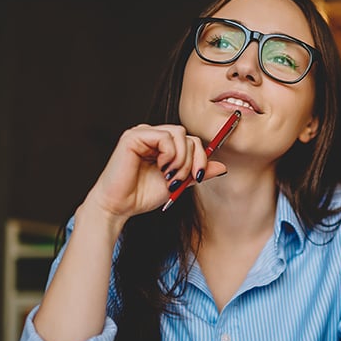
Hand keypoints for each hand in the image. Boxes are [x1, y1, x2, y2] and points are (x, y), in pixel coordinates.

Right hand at [83, 124, 227, 221]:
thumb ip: (197, 173)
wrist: (118, 207)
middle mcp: (153, 135)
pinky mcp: (134, 136)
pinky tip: (160, 167)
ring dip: (181, 159)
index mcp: (163, 145)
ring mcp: (143, 133)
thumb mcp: (178, 184)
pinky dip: (169, 154)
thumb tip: (222, 166)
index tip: (197, 178)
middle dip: (191, 162)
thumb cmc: (142, 195)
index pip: (192, 141)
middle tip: (179, 181)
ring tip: (170, 176)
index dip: (201, 158)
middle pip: (189, 137)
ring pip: (180, 134)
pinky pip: (165, 137)